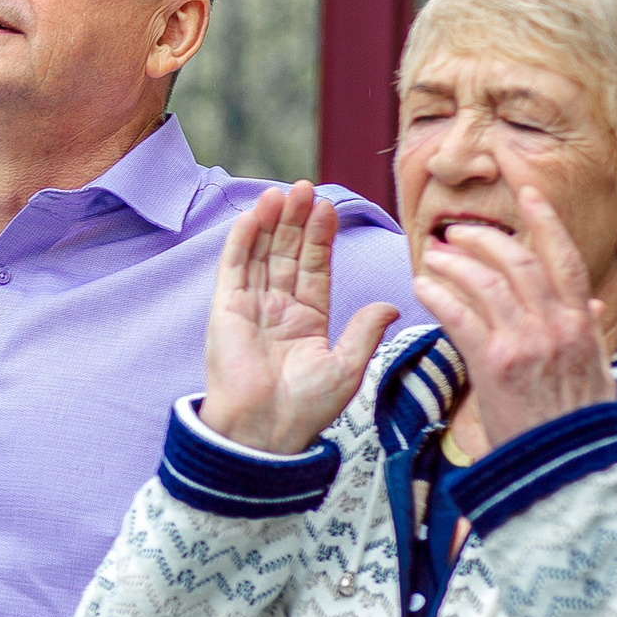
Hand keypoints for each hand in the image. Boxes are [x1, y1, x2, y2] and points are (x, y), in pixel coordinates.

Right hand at [200, 182, 400, 454]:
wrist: (266, 429)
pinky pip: (233, 269)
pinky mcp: (225, 310)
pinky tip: (253, 217)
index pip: (315, 267)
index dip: (321, 237)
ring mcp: (250, 307)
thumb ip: (365, 332)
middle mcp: (277, 308)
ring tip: (281, 192)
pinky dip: (241, 242)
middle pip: (287, 253)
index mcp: (307, 319)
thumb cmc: (306, 407)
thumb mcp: (347, 367)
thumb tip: (391, 305)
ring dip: (270, 223)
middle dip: (296, 220)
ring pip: (261, 254)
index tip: (328, 207)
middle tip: (304, 187)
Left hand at [413, 187, 615, 448]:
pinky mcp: (495, 365)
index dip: (545, 219)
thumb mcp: (598, 371)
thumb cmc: (577, 424)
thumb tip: (595, 300)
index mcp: (582, 323)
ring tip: (431, 257)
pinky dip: (438, 296)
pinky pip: (460, 317)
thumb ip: (590, 331)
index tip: (527, 191)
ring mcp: (526, 343)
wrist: (566, 469)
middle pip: (517, 261)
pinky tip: (421, 288)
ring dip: (454, 263)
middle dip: (483, 239)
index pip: (563, 257)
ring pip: (486, 283)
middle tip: (454, 232)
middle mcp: (557, 326)